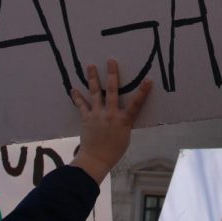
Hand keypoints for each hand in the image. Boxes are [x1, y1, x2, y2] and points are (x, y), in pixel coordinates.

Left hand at [70, 59, 151, 183]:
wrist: (96, 159)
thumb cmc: (114, 150)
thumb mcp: (125, 136)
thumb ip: (124, 122)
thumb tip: (123, 113)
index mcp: (124, 120)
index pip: (136, 104)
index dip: (143, 92)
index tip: (148, 80)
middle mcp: (111, 114)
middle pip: (113, 91)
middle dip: (112, 75)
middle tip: (111, 61)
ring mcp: (97, 115)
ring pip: (95, 93)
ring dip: (93, 78)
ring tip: (90, 66)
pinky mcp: (86, 118)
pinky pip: (81, 105)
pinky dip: (77, 97)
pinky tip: (73, 89)